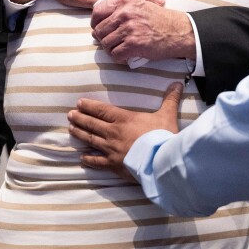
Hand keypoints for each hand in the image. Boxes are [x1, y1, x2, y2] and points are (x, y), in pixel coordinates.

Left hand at [68, 82, 183, 178]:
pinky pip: (97, 162)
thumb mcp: (167, 115)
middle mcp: (113, 133)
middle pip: (92, 124)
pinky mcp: (113, 165)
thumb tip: (177, 84)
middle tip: (70, 115)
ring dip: (80, 134)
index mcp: (124, 119)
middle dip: (80, 118)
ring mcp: (111, 150)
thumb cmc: (162, 136)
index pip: (102, 110)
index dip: (90, 106)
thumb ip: (170, 99)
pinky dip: (89, 159)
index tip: (79, 103)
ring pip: (90, 140)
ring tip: (71, 129)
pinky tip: (82, 158)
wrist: (161, 161)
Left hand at [91, 0, 194, 62]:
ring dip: (110, 49)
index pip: (97, 11)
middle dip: (102, 39)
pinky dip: (118, 57)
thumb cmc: (159, 19)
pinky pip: (115, 54)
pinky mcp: (134, 44)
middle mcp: (125, 13)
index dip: (95, 23)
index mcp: (125, 1)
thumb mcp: (140, 3)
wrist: (179, 31)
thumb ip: (121, 6)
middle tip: (109, 42)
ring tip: (118, 49)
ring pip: (106, 43)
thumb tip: (100, 15)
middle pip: (99, 30)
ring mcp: (129, 28)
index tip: (99, 28)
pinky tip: (124, 55)